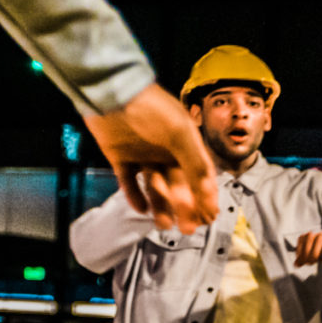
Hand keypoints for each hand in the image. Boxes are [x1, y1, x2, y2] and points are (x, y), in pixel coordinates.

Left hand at [85, 83, 217, 233]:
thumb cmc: (150, 108)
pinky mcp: (119, 157)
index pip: (200, 176)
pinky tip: (141, 209)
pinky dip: (134, 196)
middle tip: (188, 228)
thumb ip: (195, 161)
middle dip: (185, 208)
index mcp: (185, 145)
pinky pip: (128, 182)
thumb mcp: (180, 133)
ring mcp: (141, 155)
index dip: (206, 198)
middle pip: (179, 186)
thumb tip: (208, 188)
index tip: (210, 217)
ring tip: (163, 224)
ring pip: (154, 187)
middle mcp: (165, 151)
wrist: (110, 94)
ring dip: (161, 206)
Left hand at [294, 229, 321, 266]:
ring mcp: (321, 236)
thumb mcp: (310, 251)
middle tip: (308, 264)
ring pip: (315, 249)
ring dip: (314, 257)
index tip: (300, 263)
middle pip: (306, 248)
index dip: (299, 257)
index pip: (299, 248)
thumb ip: (303, 258)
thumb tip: (296, 265)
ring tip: (314, 262)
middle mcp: (312, 235)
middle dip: (306, 258)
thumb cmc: (320, 247)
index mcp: (304, 237)